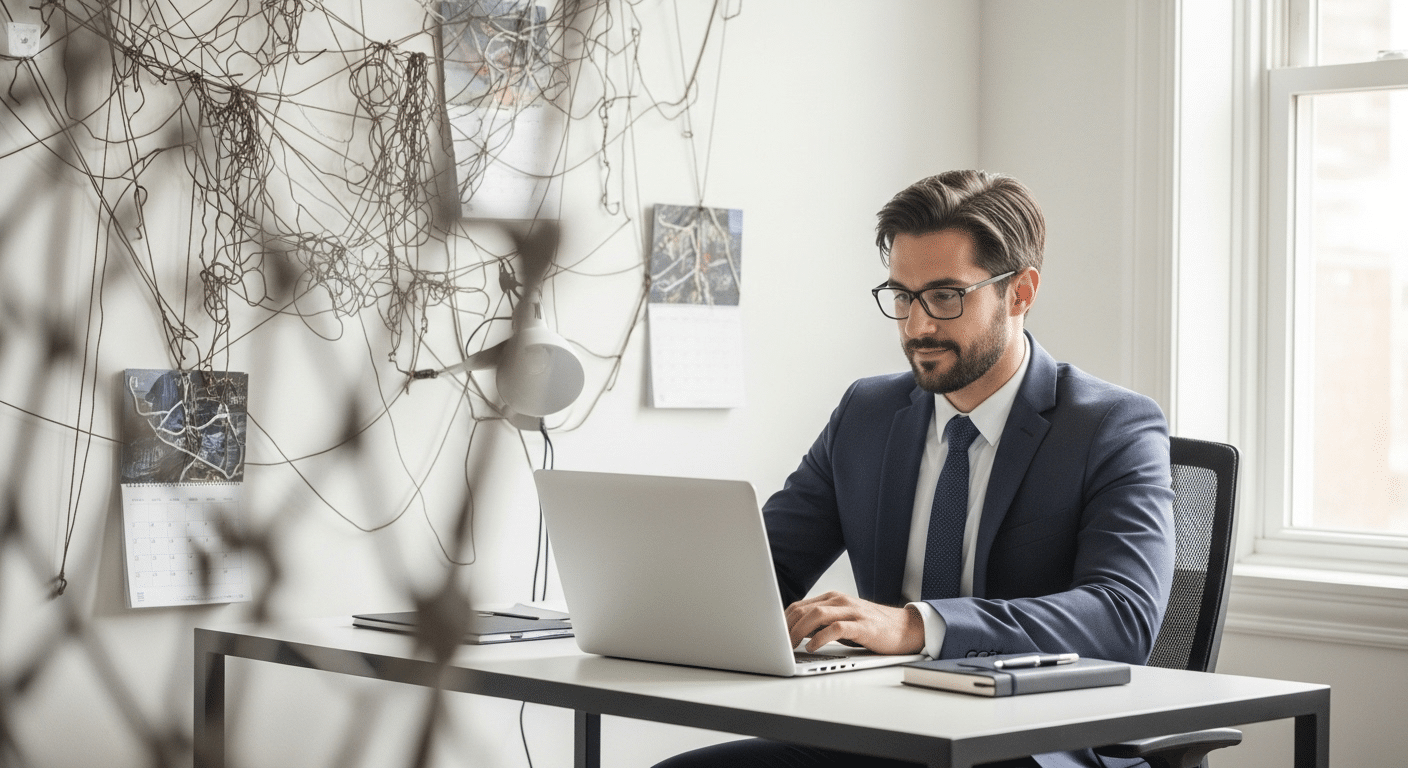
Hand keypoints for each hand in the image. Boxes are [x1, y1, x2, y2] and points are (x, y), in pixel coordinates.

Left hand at [784, 591, 925, 654]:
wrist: (905, 628)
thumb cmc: (872, 627)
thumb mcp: (842, 622)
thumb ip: (821, 624)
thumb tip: (795, 634)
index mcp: (832, 598)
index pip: (799, 606)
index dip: (782, 620)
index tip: (771, 635)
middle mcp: (840, 601)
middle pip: (804, 609)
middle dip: (786, 626)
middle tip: (776, 644)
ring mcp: (852, 611)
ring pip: (816, 614)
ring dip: (798, 631)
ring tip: (790, 646)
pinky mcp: (863, 625)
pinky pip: (836, 628)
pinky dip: (821, 638)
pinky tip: (812, 647)